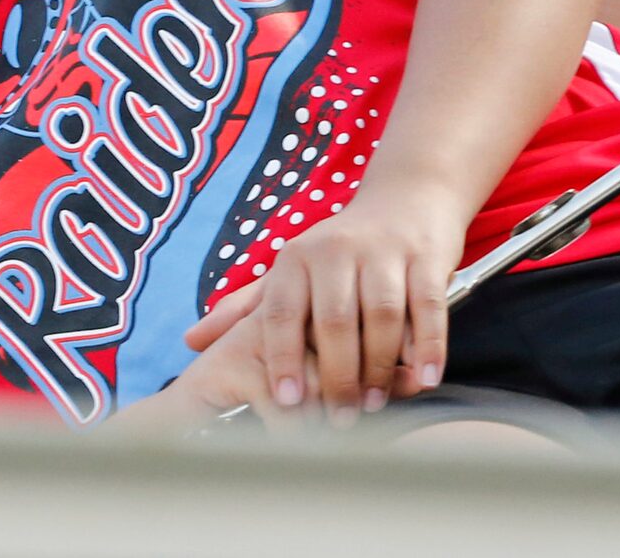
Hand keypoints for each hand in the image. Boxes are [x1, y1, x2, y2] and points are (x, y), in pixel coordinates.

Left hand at [180, 183, 467, 423]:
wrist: (406, 199)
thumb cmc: (338, 250)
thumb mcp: (289, 270)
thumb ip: (246, 308)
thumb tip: (192, 341)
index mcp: (295, 258)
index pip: (282, 311)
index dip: (282, 357)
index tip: (288, 401)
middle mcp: (335, 250)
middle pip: (335, 322)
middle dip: (337, 377)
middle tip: (342, 419)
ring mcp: (383, 252)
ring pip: (383, 316)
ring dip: (381, 368)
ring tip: (376, 404)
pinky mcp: (425, 258)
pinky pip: (427, 307)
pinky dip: (428, 346)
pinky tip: (425, 380)